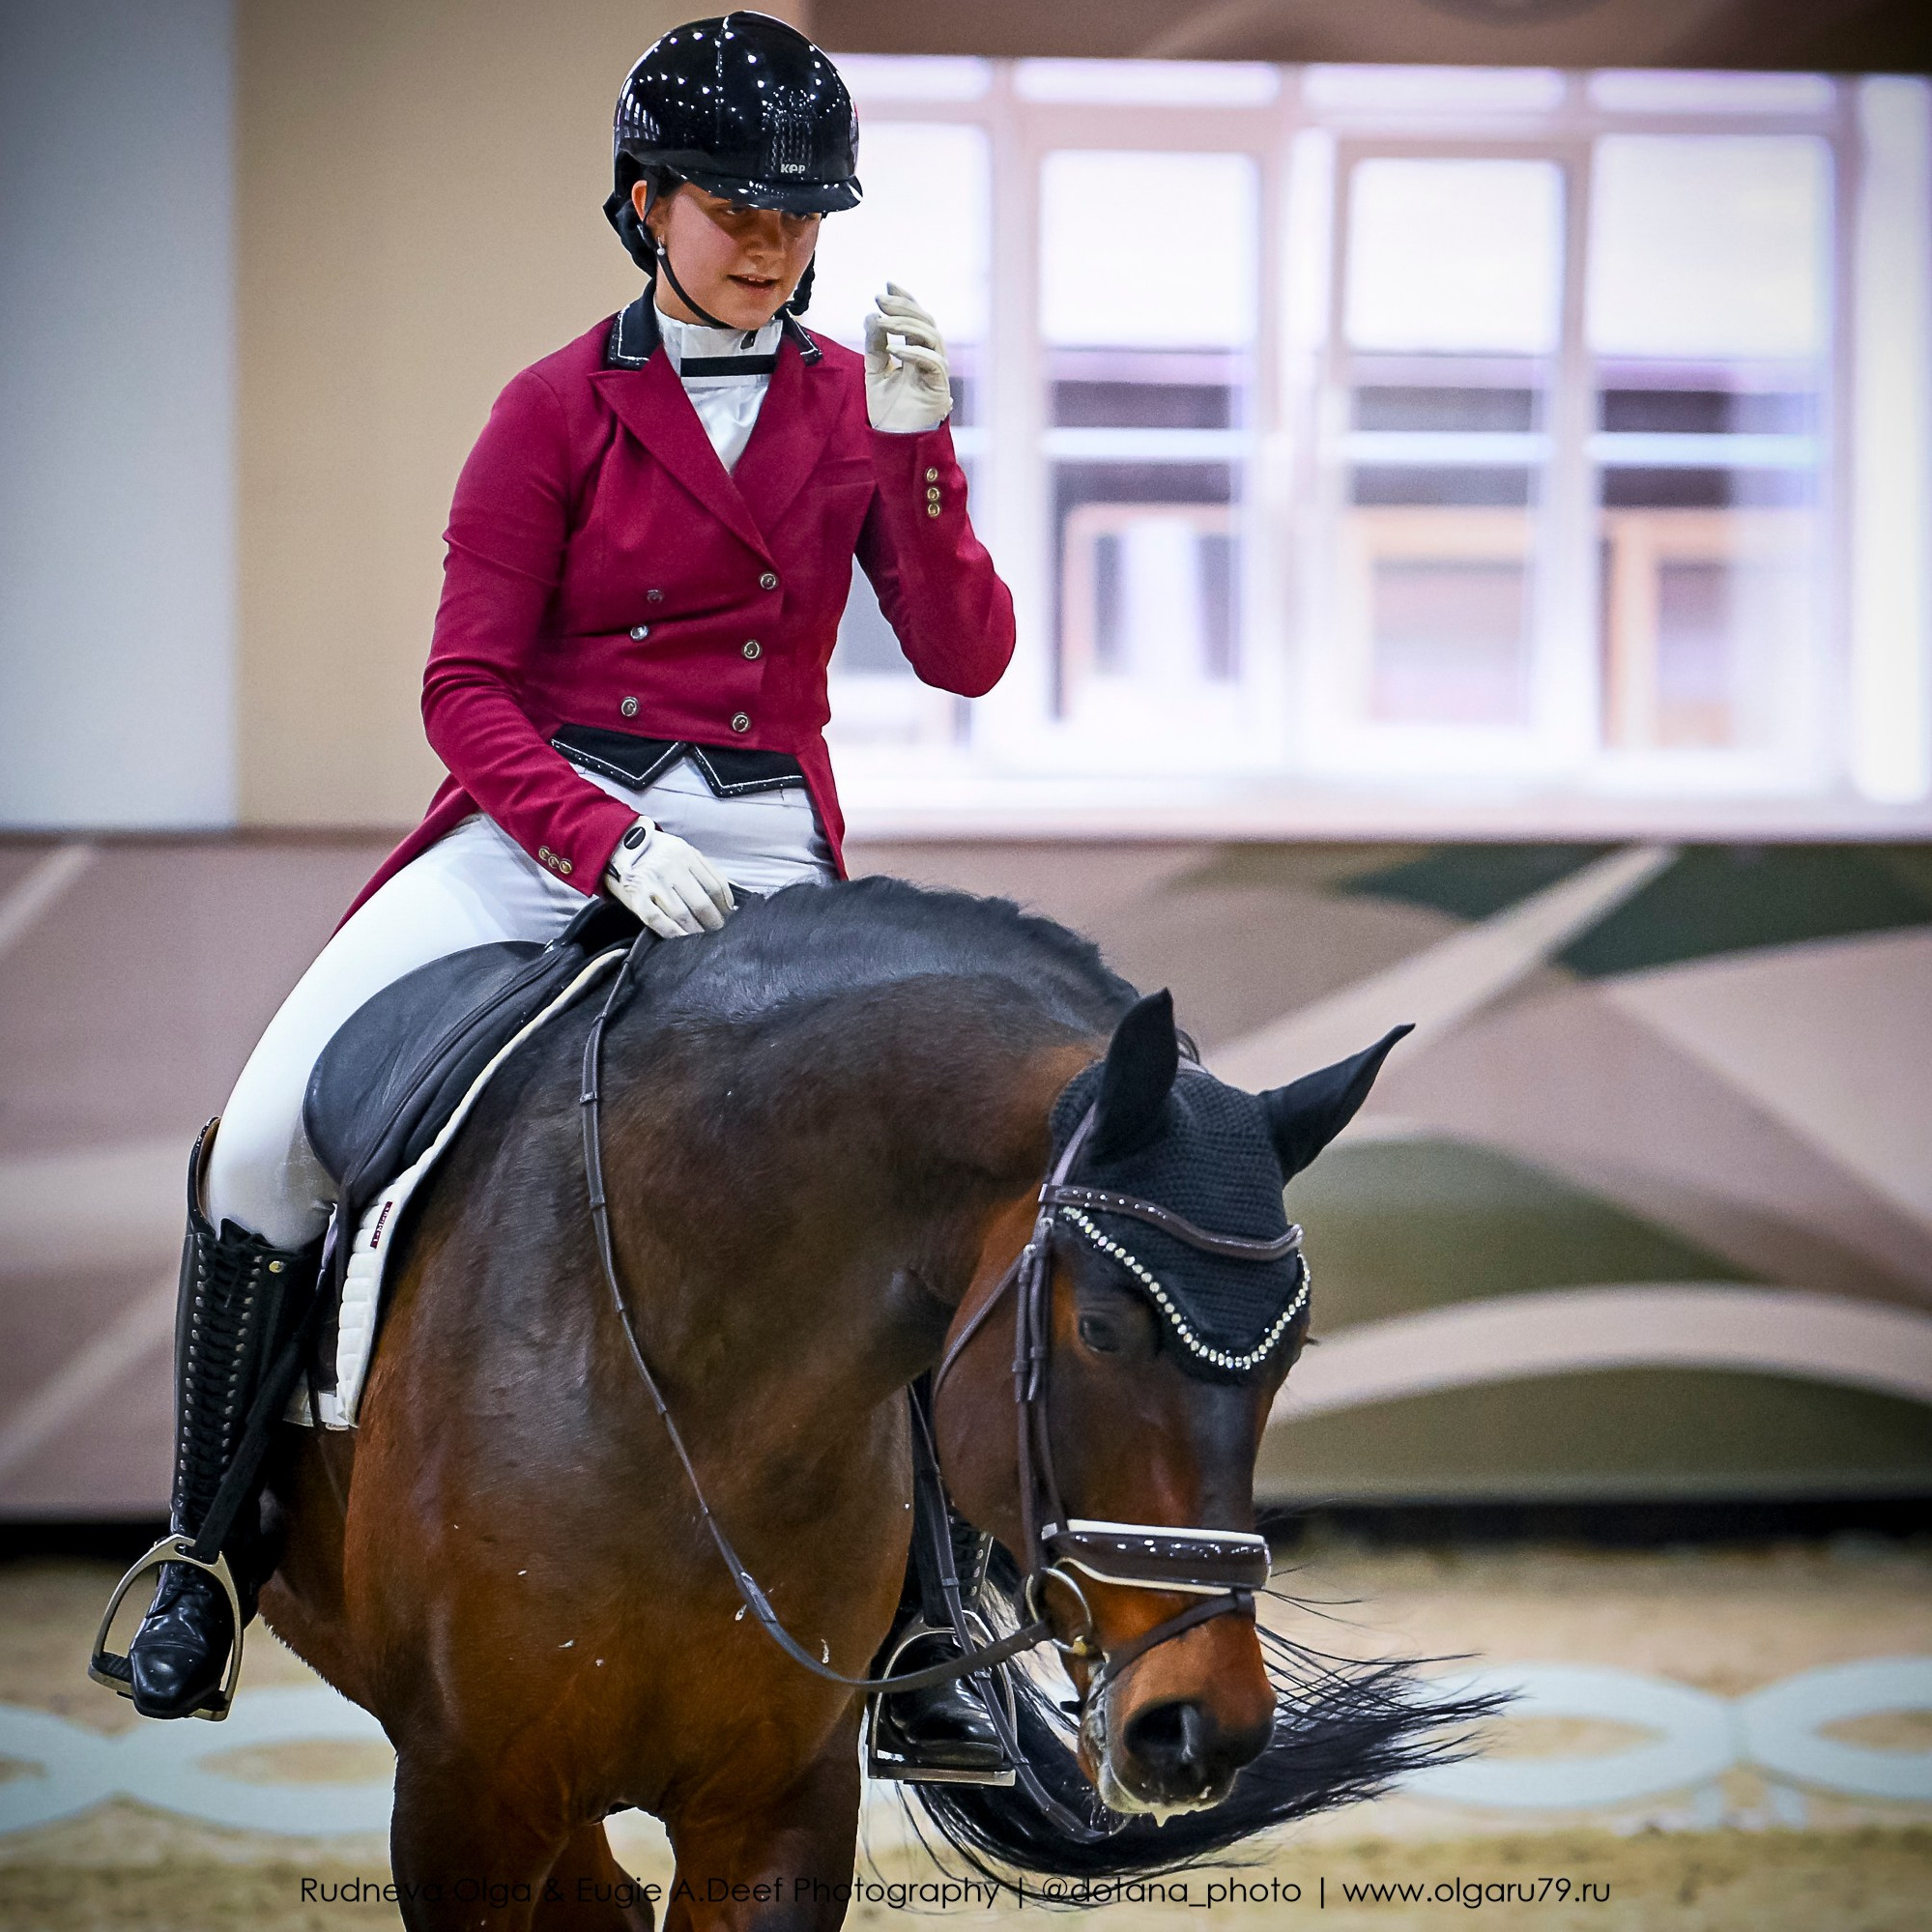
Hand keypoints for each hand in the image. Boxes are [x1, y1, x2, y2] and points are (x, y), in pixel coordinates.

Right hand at [603, 817, 734, 938]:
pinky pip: (658, 920)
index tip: (728, 916)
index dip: (725, 906)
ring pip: (683, 915)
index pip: (715, 886)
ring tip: (703, 938)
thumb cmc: (656, 853)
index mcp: (686, 854)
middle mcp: (670, 868)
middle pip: (701, 903)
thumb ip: (704, 870)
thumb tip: (728, 901)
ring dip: (696, 931)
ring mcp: (652, 883)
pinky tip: (682, 939)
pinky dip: (673, 933)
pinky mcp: (636, 897)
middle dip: (714, 922)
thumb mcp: (683, 851)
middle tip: (718, 931)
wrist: (618, 845)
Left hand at [864, 283, 951, 433]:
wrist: (896, 444)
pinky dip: (913, 352)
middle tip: (879, 299)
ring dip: (905, 325)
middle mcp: (931, 359)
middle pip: (926, 322)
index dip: (905, 300)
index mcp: (917, 353)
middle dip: (903, 307)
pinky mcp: (941, 388)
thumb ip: (874, 347)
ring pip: (931, 336)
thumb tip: (871, 316)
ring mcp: (938, 373)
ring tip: (881, 322)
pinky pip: (933, 362)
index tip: (887, 285)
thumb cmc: (888, 413)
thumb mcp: (874, 373)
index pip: (916, 320)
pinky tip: (893, 349)